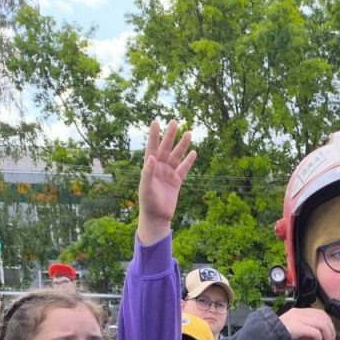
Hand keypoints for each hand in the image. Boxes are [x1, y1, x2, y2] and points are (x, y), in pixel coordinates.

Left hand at [137, 120, 196, 245]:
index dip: (154, 135)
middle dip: (170, 135)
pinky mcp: (176, 182)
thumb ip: (147, 172)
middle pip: (165, 148)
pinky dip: (188, 161)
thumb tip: (151, 157)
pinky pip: (184, 169)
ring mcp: (168, 174)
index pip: (152, 147)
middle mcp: (159, 168)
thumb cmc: (148, 203)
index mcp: (149, 167)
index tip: (156, 121)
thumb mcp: (146, 188)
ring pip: (176, 156)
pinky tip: (193, 152)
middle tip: (175, 122)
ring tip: (189, 133)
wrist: (157, 218)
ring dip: (182, 145)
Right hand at [279, 308, 335, 339]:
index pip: (320, 314)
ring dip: (327, 337)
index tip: (330, 339)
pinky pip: (316, 332)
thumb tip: (322, 337)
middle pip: (324, 317)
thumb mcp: (296, 333)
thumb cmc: (279, 339)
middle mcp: (299, 313)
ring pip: (322, 324)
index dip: (329, 326)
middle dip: (331, 332)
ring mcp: (297, 318)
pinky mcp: (297, 326)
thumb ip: (308, 331)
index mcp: (298, 312)